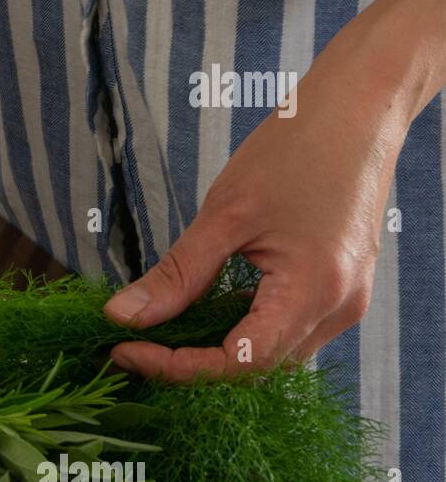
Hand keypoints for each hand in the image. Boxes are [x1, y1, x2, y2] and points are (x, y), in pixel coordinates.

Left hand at [102, 21, 416, 379]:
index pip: (238, 365)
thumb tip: (122, 316)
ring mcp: (343, 302)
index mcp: (312, 293)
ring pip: (271, 355)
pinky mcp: (339, 289)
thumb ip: (177, 275)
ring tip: (159, 334)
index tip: (124, 351)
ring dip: (215, 352)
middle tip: (133, 348)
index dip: (176, 368)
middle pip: (256, 370)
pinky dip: (241, 329)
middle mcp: (337, 310)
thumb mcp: (224, 214)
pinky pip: (285, 329)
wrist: (359, 111)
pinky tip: (202, 311)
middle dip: (190, 366)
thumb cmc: (296, 150)